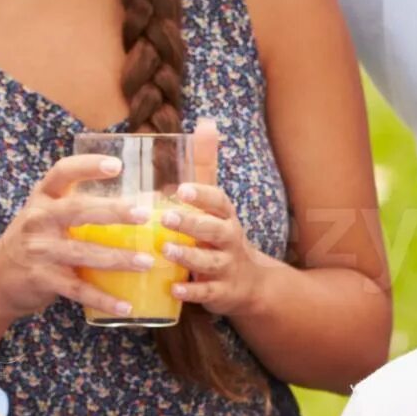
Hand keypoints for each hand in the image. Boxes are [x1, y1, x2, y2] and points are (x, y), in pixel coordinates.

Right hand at [0, 154, 153, 326]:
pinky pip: (77, 289)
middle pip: (78, 209)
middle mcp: (38, 219)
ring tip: (146, 261)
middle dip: (113, 212)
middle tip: (144, 215)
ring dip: (117, 258)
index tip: (117, 165)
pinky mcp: (40, 277)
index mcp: (42, 198)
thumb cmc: (35, 242)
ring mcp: (38, 249)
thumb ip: (77, 210)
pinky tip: (125, 305)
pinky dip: (103, 298)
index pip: (63, 172)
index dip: (88, 166)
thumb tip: (138, 207)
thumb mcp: (46, 217)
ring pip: (82, 252)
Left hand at [163, 122, 274, 319]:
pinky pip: (207, 293)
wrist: (251, 283)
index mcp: (225, 216)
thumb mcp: (217, 202)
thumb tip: (206, 122)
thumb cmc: (220, 235)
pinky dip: (192, 292)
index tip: (182, 190)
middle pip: (215, 231)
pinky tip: (173, 289)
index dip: (203, 195)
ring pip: (210, 263)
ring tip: (165, 251)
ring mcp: (226, 268)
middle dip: (192, 224)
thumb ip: (206, 166)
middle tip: (166, 217)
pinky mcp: (221, 293)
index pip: (219, 202)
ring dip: (188, 257)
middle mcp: (229, 241)